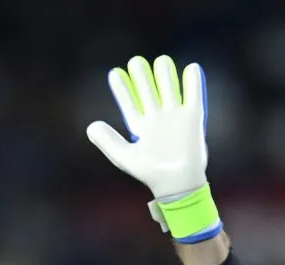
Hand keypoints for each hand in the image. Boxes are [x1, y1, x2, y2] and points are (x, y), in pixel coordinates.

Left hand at [87, 56, 221, 243]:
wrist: (177, 183)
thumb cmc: (151, 173)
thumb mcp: (124, 157)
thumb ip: (108, 141)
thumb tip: (91, 126)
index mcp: (141, 127)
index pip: (129, 103)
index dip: (122, 89)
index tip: (114, 74)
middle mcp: (157, 119)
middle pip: (148, 91)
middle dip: (142, 77)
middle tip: (135, 62)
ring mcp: (175, 117)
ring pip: (169, 89)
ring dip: (165, 75)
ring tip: (161, 61)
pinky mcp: (193, 119)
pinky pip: (193, 96)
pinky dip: (193, 82)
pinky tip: (191, 68)